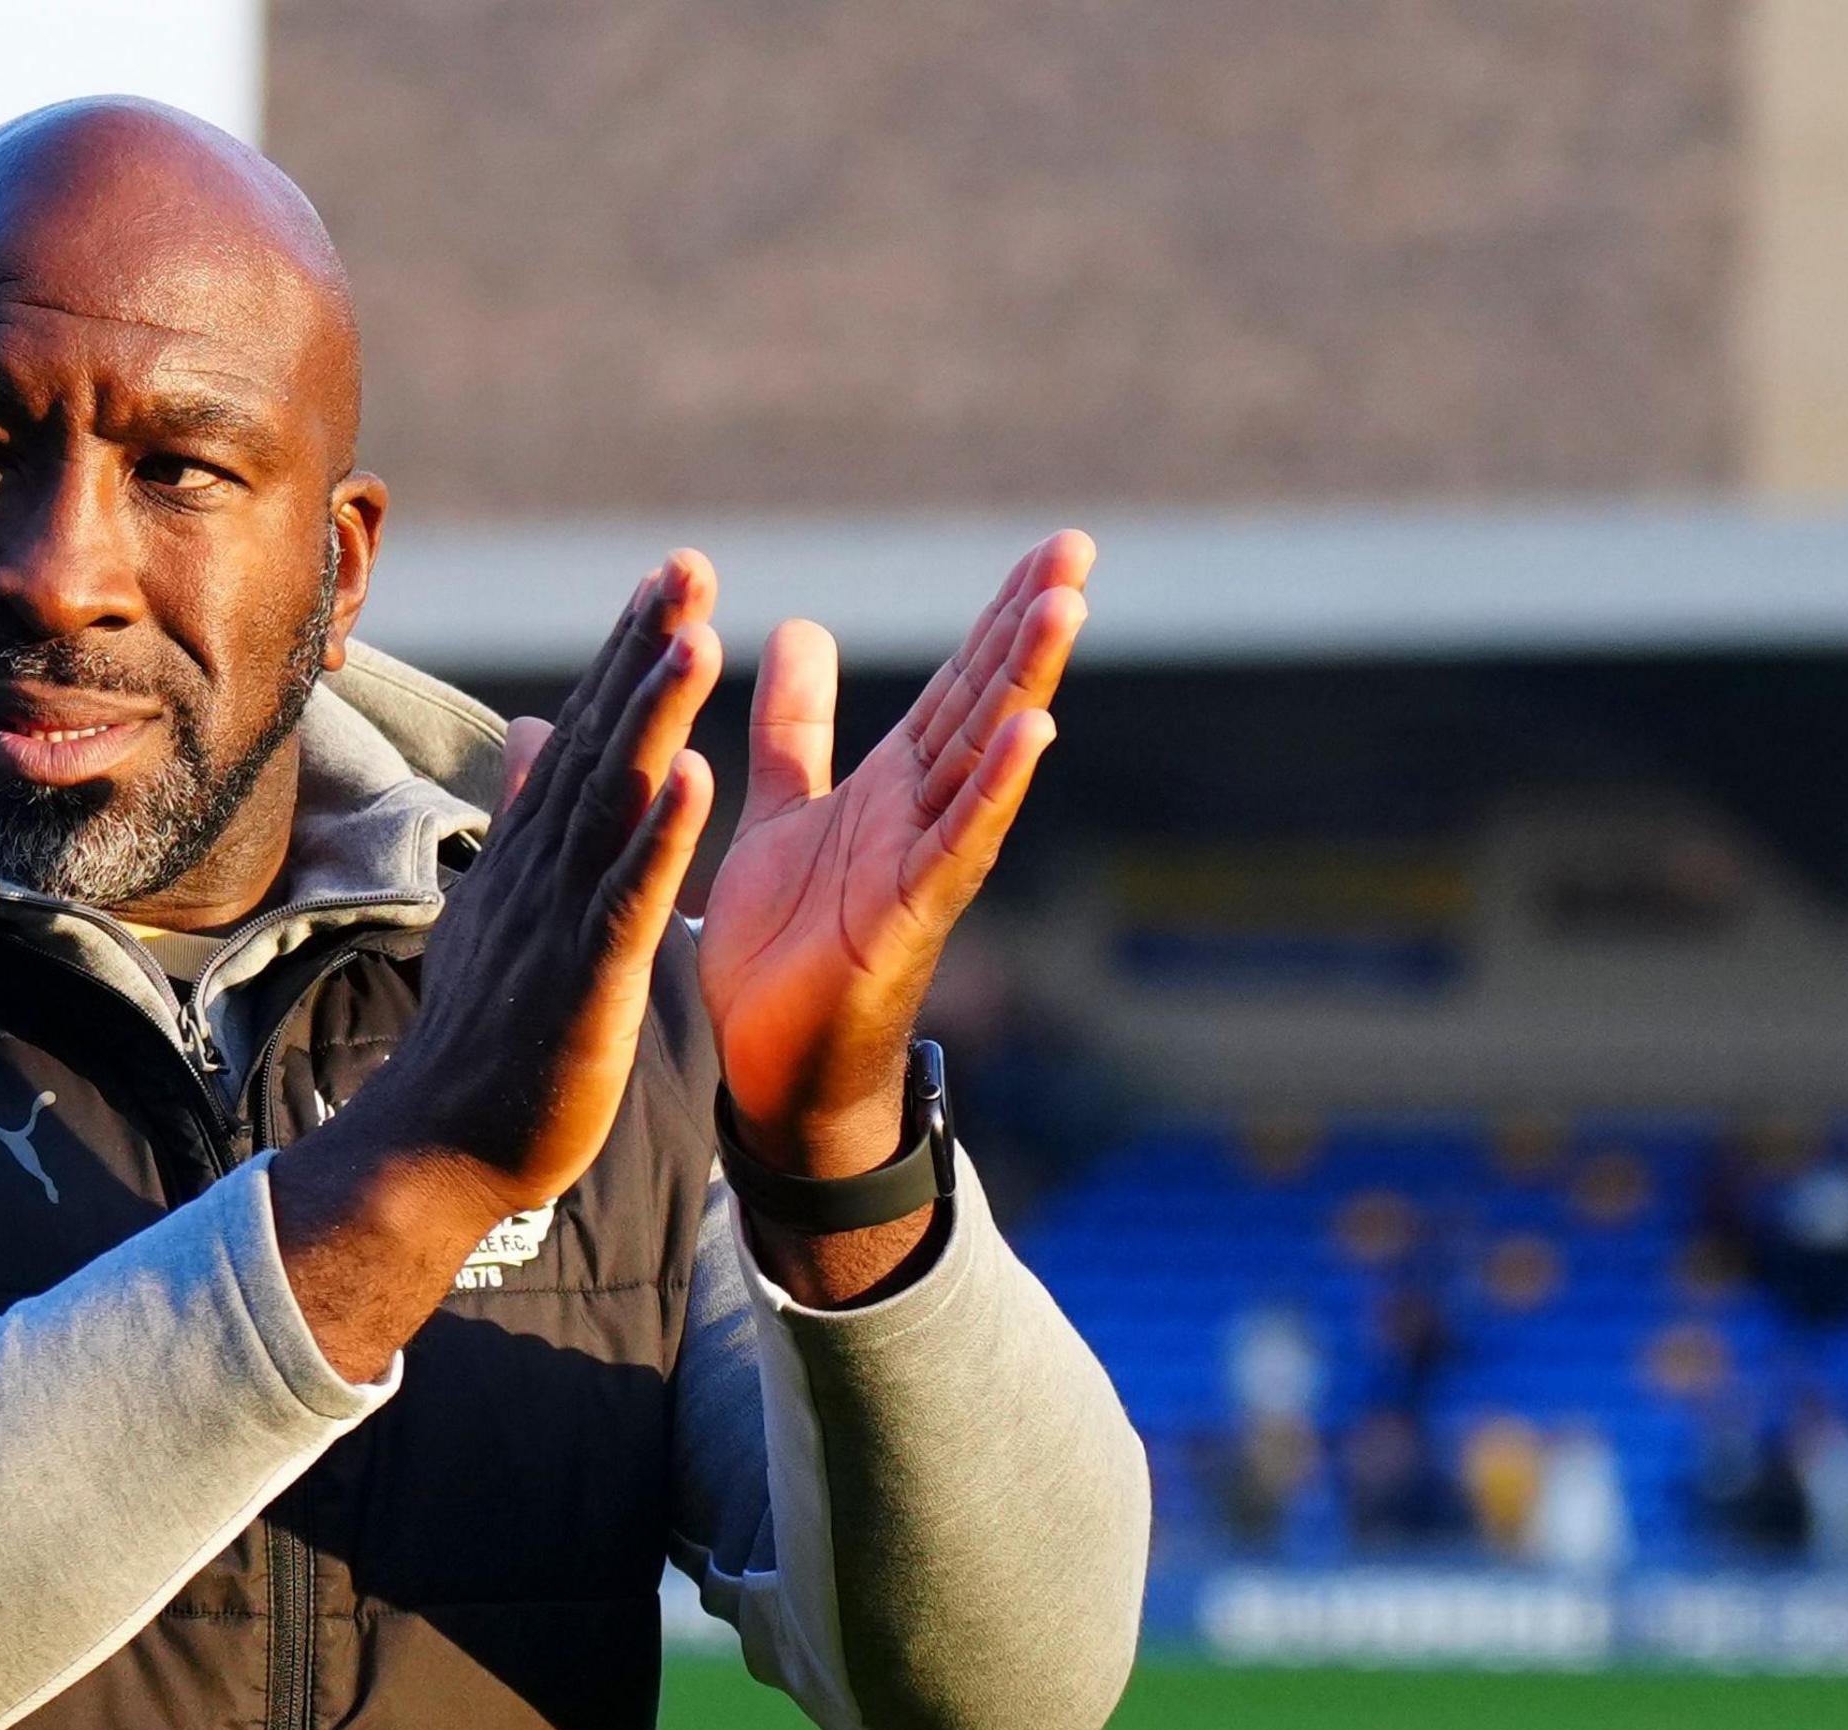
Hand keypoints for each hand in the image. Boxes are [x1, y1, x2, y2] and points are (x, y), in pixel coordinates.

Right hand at [270, 553, 720, 1376]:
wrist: (438, 1151)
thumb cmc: (483, 1039)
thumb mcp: (501, 906)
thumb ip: (523, 815)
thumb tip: (534, 727)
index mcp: (534, 857)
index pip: (586, 737)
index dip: (628, 655)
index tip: (669, 579)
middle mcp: (542, 873)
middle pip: (601, 744)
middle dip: (643, 652)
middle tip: (687, 565)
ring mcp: (561, 924)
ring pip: (615, 805)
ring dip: (653, 718)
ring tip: (695, 637)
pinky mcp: (587, 985)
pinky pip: (629, 901)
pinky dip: (661, 840)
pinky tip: (698, 780)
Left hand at [700, 531, 1088, 1178]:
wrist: (770, 1064)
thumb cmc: (788, 947)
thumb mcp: (784, 812)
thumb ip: (798, 729)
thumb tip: (806, 628)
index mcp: (895, 786)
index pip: (960, 683)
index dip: (1000, 616)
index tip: (1048, 548)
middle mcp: (922, 814)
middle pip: (987, 704)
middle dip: (1029, 627)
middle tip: (1076, 547)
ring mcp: (925, 862)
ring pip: (984, 759)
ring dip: (1025, 683)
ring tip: (1064, 608)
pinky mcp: (911, 915)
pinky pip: (960, 843)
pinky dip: (996, 787)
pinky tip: (1031, 731)